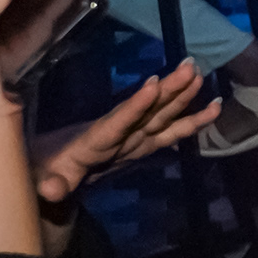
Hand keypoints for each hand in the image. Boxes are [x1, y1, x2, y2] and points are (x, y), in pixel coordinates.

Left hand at [29, 64, 218, 211]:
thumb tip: (50, 189)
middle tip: (189, 68)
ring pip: (160, 115)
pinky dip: (190, 121)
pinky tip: (211, 110)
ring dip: (180, 96)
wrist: (50, 167)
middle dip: (169, 92)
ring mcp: (132, 138)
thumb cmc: (46, 170)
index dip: (134, 107)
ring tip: (199, 75)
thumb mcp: (46, 180)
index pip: (116, 122)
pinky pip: (168, 132)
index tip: (152, 85)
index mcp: (95, 140)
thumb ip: (51, 185)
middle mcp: (118, 134)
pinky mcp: (140, 144)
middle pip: (147, 112)